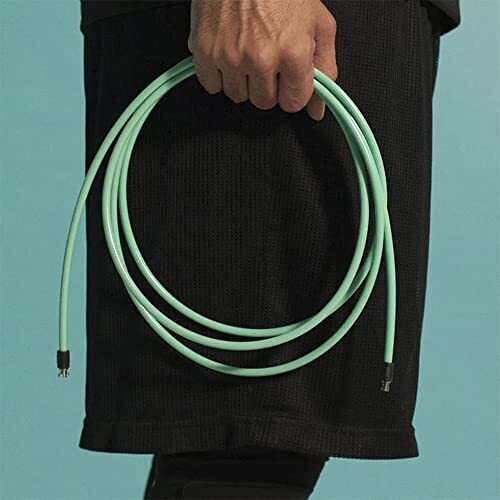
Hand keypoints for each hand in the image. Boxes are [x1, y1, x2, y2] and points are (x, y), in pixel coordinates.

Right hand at [187, 0, 336, 119]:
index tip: (288, 80)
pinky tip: (228, 54)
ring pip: (238, 96)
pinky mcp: (205, 52)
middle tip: (268, 60)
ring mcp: (230, 57)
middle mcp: (261, 58)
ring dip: (243, 81)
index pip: (293, 102)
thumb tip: (317, 108)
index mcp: (292, 52)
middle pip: (265, 103)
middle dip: (268, 86)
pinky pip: (212, 86)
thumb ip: (324, 68)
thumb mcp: (318, 23)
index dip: (292, 92)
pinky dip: (218, 75)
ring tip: (247, 52)